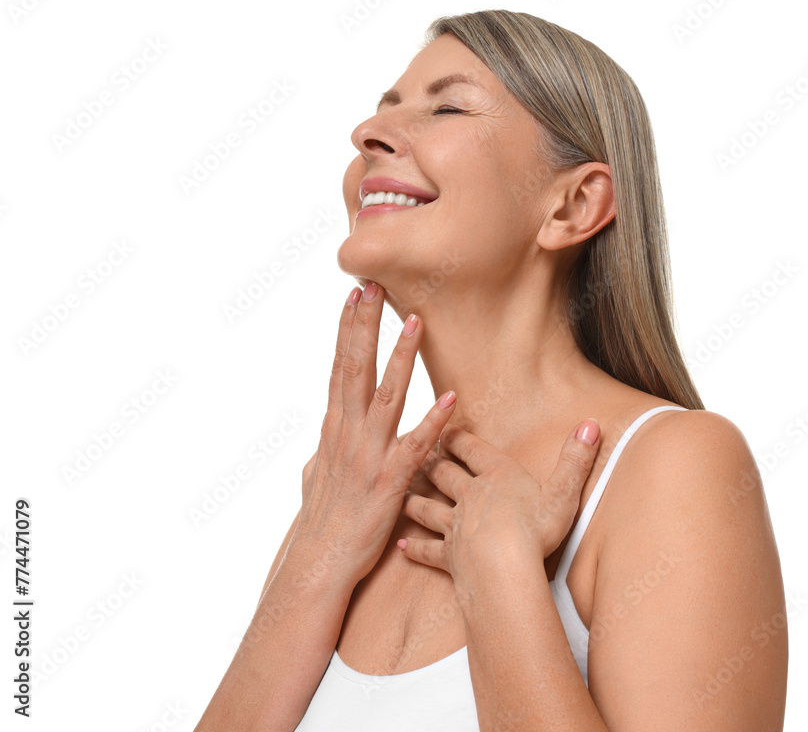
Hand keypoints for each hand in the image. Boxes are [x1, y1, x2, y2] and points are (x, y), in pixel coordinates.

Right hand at [287, 281, 456, 589]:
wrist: (320, 562)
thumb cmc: (322, 521)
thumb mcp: (315, 477)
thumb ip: (323, 453)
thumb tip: (320, 443)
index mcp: (335, 428)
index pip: (341, 367)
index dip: (348, 330)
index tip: (355, 296)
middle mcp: (349, 433)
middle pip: (357, 368)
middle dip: (366, 325)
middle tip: (375, 286)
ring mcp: (369, 454)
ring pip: (387, 396)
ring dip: (401, 358)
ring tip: (415, 322)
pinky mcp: (389, 480)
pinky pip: (416, 446)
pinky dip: (433, 422)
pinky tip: (451, 399)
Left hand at [395, 419, 600, 579]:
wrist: (503, 569)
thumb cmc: (536, 530)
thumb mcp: (564, 491)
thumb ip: (576, 458)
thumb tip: (592, 423)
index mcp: (496, 477)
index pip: (471, 450)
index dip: (456, 437)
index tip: (442, 427)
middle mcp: (470, 497)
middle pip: (443, 474)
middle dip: (429, 462)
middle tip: (416, 453)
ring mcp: (455, 527)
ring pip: (427, 508)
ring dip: (414, 500)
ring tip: (402, 493)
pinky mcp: (449, 557)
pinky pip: (427, 551)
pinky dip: (415, 548)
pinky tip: (403, 545)